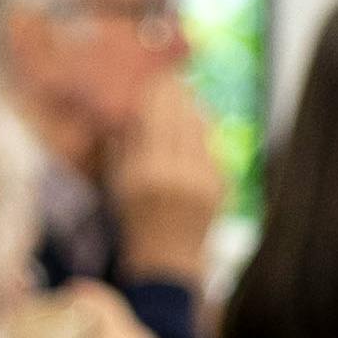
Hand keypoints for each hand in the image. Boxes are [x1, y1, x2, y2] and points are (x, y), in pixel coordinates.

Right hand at [105, 74, 225, 284]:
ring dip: (192, 106)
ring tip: (184, 94)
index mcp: (143, 173)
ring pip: (199, 125)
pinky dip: (203, 130)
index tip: (154, 75)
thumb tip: (128, 107)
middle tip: (171, 76)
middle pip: (179, 115)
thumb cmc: (133, 223)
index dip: (156, 91)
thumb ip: (123, 146)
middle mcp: (174, 174)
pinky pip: (211, 145)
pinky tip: (196, 122)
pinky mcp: (219, 184)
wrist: (167, 263)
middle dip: (176, 92)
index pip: (153, 116)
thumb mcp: (118, 185)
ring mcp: (201, 180)